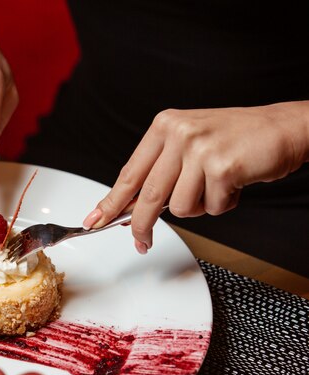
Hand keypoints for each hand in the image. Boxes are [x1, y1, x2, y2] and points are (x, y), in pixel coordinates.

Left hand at [82, 102, 308, 253]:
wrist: (283, 128)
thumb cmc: (236, 140)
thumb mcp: (189, 146)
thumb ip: (160, 173)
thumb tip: (129, 209)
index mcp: (164, 127)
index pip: (130, 173)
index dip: (111, 201)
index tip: (95, 219)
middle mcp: (178, 133)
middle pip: (147, 196)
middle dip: (141, 226)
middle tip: (140, 242)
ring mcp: (199, 149)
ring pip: (180, 207)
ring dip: (200, 206)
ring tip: (216, 185)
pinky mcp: (221, 166)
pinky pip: (211, 207)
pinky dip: (223, 204)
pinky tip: (234, 183)